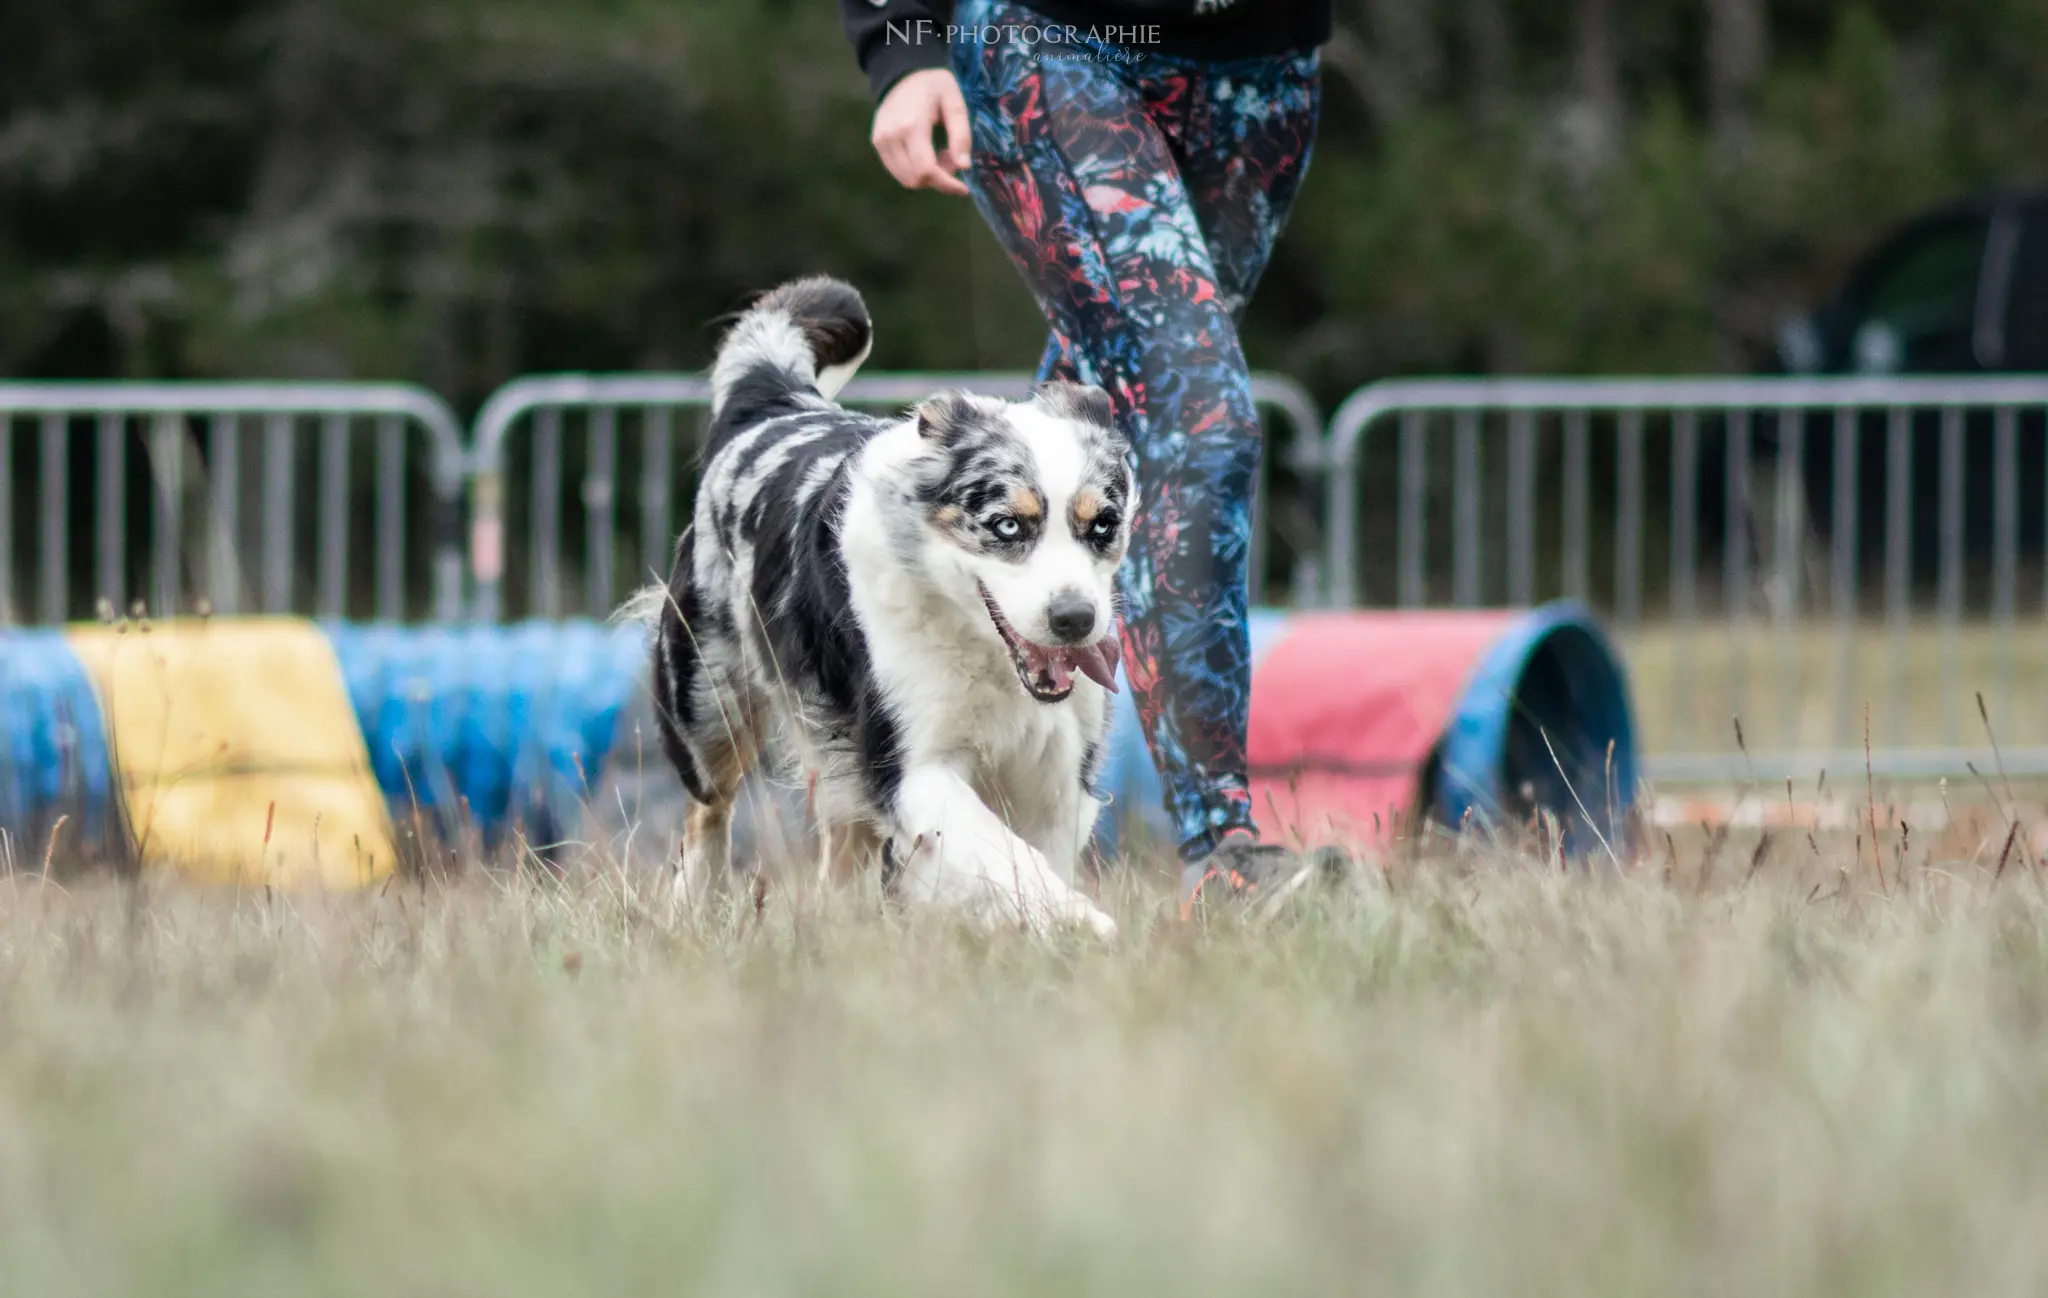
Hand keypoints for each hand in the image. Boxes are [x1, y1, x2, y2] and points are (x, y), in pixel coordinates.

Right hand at [871, 68, 970, 195]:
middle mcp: (891, 136)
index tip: (963, 189)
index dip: (946, 185)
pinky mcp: (877, 143)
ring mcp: (880, 140)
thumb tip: (964, 167)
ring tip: (939, 154)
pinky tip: (926, 153)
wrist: (904, 72)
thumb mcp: (955, 104)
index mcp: (912, 125)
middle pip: (915, 179)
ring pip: (905, 179)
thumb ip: (961, 135)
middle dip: (938, 178)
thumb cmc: (935, 86)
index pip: (926, 170)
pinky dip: (914, 171)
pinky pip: (897, 171)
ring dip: (926, 176)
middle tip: (952, 157)